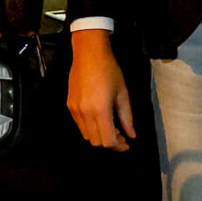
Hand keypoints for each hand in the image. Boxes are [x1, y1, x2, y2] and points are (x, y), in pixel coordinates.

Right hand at [67, 28, 137, 150]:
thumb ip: (127, 117)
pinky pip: (79, 125)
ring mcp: (75, 110)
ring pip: (86, 135)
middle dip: (109, 142)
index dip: (118, 146)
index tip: (126, 143)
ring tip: (110, 124)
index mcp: (100, 111)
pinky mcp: (69, 105)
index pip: (108, 141)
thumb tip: (131, 134)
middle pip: (96, 142)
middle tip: (120, 133)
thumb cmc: (109, 70)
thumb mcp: (123, 94)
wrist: (89, 54)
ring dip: (99, 135)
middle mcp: (84, 113)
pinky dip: (90, 127)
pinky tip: (99, 117)